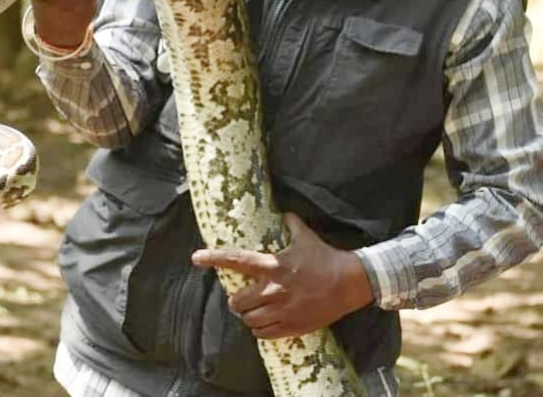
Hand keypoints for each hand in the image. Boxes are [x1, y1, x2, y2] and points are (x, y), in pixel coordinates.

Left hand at [191, 213, 373, 338]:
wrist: (349, 283)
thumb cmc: (325, 257)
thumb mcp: (305, 235)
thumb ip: (290, 223)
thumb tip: (283, 212)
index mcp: (273, 265)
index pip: (236, 260)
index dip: (214, 258)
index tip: (196, 258)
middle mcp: (273, 290)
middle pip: (238, 301)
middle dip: (235, 300)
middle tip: (239, 297)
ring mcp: (282, 311)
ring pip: (249, 320)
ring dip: (247, 316)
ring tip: (251, 310)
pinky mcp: (292, 326)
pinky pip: (264, 334)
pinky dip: (259, 330)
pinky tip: (263, 323)